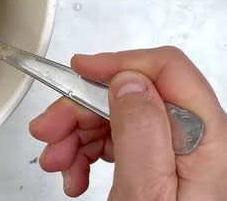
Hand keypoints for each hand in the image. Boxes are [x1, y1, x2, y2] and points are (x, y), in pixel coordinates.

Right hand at [29, 46, 226, 199]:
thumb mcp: (146, 191)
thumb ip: (141, 130)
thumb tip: (126, 79)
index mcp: (203, 138)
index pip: (166, 69)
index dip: (117, 63)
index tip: (76, 73)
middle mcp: (194, 141)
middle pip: (131, 95)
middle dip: (81, 109)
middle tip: (47, 133)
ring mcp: (175, 156)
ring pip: (116, 119)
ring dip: (76, 135)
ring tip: (57, 165)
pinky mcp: (158, 168)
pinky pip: (115, 144)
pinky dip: (85, 155)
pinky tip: (73, 176)